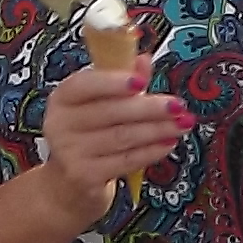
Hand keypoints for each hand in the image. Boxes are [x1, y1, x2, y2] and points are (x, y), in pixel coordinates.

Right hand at [33, 61, 186, 222]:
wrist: (68, 182)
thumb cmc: (88, 134)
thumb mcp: (100, 103)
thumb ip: (121, 80)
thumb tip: (143, 60)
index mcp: (63, 98)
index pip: (85, 85)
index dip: (113, 82)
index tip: (141, 82)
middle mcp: (60, 124)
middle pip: (110, 112)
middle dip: (149, 108)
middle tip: (178, 105)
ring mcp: (70, 152)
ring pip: (122, 137)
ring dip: (157, 130)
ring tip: (182, 124)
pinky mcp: (85, 176)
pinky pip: (125, 161)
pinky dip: (151, 151)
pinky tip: (168, 143)